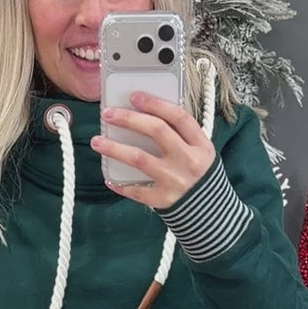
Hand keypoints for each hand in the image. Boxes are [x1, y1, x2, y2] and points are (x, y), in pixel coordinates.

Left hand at [91, 90, 214, 209]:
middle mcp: (188, 161)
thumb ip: (180, 135)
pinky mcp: (163, 199)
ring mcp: (175, 181)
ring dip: (115, 148)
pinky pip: (136, 189)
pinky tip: (109, 178)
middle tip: (108, 114)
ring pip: (139, 158)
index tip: (134, 96)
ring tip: (97, 141)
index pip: (178, 117)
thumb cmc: (198, 175)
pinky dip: (120, 184)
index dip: (155, 104)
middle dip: (129, 119)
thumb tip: (144, 116)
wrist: (210, 212)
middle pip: (157, 131)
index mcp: (200, 145)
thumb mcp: (200, 152)